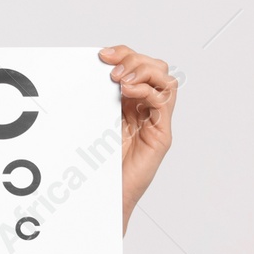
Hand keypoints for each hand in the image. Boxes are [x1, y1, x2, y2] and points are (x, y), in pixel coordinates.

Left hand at [98, 45, 176, 233]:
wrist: (103, 198)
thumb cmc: (97, 165)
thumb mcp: (93, 122)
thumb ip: (96, 99)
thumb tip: (87, 71)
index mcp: (129, 103)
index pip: (137, 67)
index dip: (123, 54)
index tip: (102, 55)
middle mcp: (145, 110)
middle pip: (155, 68)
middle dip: (134, 59)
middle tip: (112, 69)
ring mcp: (155, 122)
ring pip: (165, 81)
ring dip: (143, 72)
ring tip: (121, 80)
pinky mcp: (161, 136)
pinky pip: (164, 103)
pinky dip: (148, 91)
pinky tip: (129, 92)